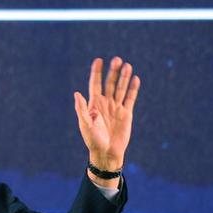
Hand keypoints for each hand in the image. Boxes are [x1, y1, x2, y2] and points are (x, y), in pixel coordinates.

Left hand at [73, 57, 139, 184]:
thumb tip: (77, 93)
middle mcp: (105, 103)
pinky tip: (135, 79)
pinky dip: (133, 89)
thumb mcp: (85, 125)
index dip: (96, 72)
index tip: (99, 60)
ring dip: (124, 77)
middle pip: (109, 83)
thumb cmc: (93, 140)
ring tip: (127, 65)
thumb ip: (81, 109)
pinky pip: (130, 98)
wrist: (107, 153)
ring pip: (120, 88)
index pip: (95, 84)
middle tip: (117, 59)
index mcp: (94, 104)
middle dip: (113, 72)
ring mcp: (116, 107)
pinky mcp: (126, 113)